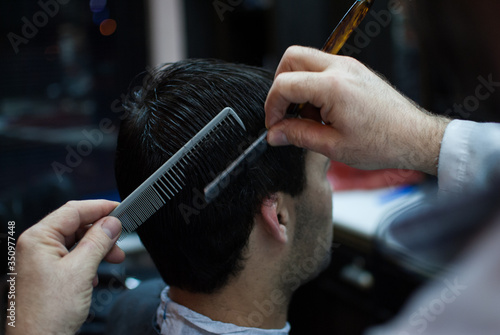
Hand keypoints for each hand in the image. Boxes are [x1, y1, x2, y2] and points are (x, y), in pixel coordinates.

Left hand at [8, 200, 123, 334]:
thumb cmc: (46, 314)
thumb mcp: (80, 271)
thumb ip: (98, 242)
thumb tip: (112, 223)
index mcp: (38, 239)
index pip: (74, 210)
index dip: (100, 207)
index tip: (120, 209)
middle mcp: (37, 247)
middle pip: (76, 226)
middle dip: (101, 233)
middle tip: (120, 240)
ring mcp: (41, 262)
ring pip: (77, 243)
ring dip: (98, 249)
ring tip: (113, 258)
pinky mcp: (48, 275)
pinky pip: (73, 259)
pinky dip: (89, 262)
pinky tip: (95, 275)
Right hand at [265, 46, 449, 174]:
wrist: (414, 137)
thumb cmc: (382, 142)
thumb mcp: (333, 146)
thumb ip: (298, 136)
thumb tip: (275, 133)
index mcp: (333, 86)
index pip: (285, 84)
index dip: (272, 106)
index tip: (274, 124)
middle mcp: (341, 68)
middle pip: (291, 58)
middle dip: (280, 85)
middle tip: (284, 112)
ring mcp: (349, 66)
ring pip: (306, 60)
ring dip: (297, 85)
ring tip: (308, 116)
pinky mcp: (355, 70)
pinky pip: (323, 68)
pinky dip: (313, 85)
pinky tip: (322, 111)